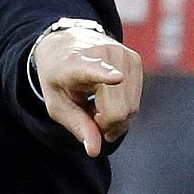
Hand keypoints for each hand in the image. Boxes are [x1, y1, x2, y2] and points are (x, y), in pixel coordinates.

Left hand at [32, 26, 143, 156]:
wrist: (67, 43)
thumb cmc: (59, 77)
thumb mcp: (57, 104)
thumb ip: (76, 125)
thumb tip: (95, 150)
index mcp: (77, 63)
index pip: (94, 70)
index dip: (106, 75)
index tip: (117, 78)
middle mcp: (104, 54)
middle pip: (118, 110)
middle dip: (105, 124)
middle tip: (89, 117)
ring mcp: (123, 55)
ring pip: (131, 108)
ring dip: (114, 117)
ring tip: (96, 104)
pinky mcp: (136, 60)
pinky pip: (135, 101)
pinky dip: (123, 109)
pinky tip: (108, 99)